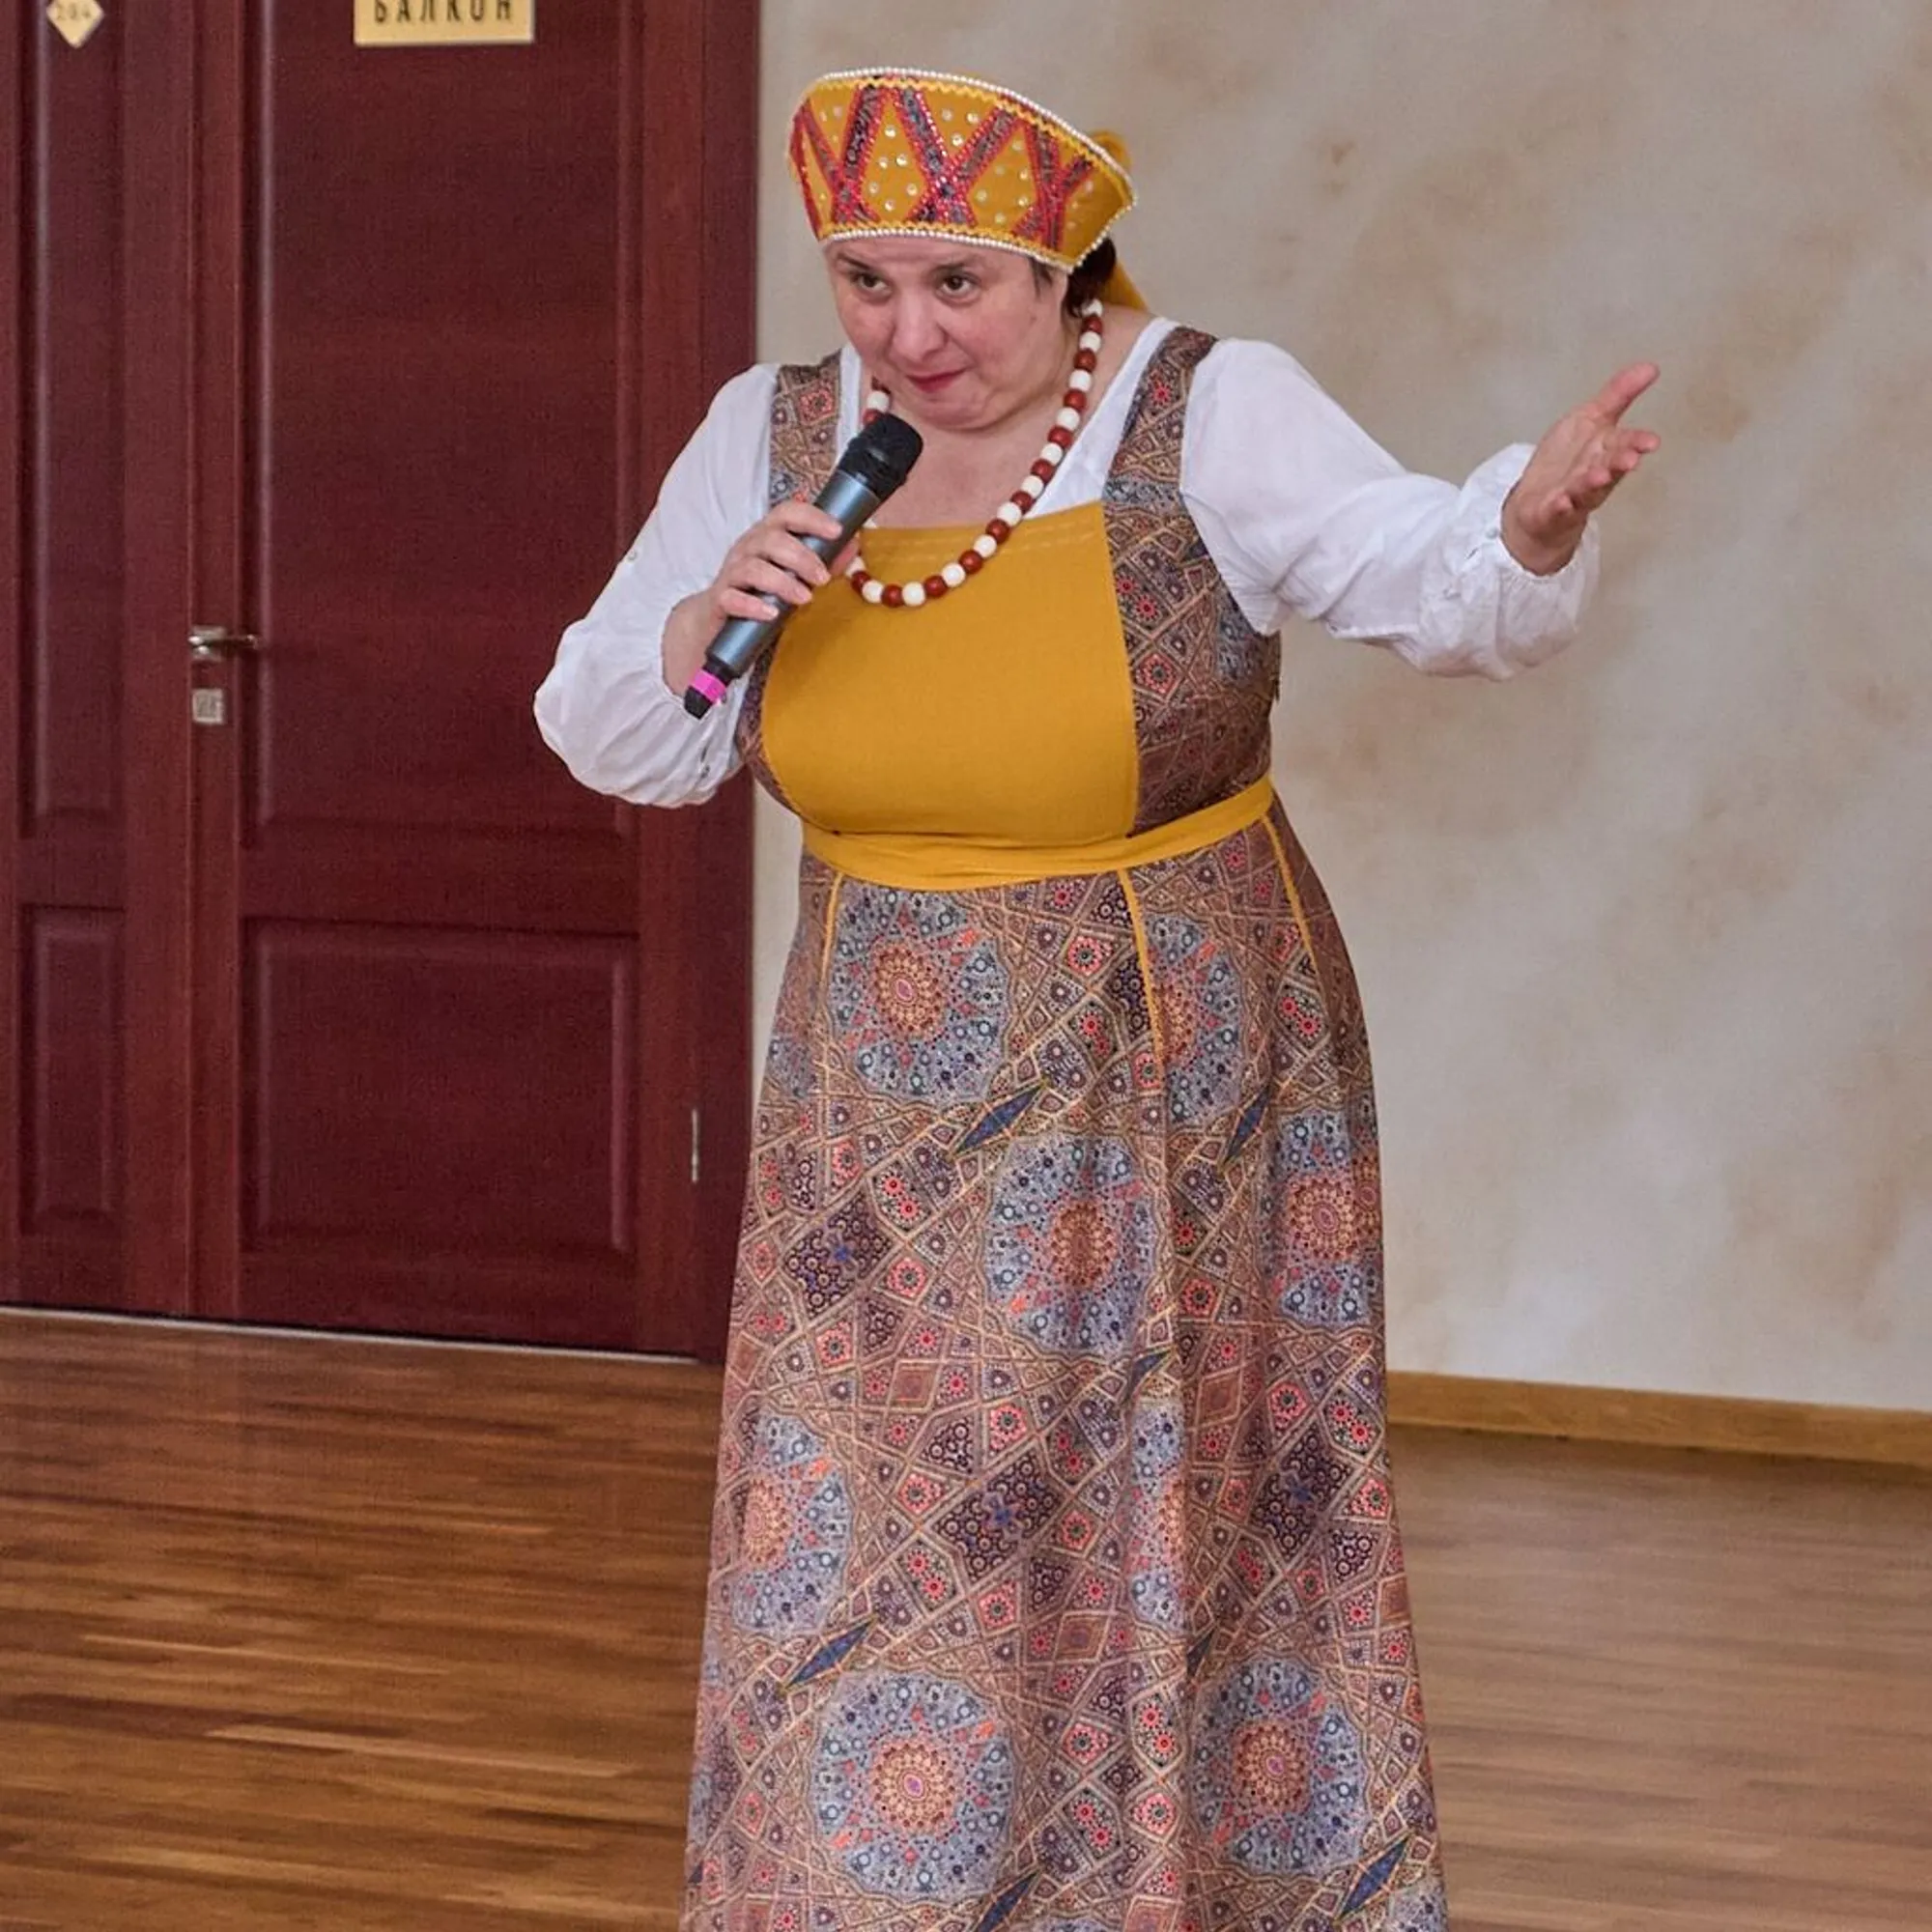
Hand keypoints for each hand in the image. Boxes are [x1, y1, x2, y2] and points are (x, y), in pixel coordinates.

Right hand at [661, 499, 850, 693]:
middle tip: (823, 578)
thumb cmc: (761, 593)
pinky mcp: (720, 600)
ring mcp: (731, 574)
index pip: (786, 512)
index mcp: (766, 537)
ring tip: (804, 599)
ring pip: (753, 568)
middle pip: (772, 539)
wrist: (717, 621)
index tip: (837, 530)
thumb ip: (823, 560)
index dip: (812, 517)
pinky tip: (772, 613)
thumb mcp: (794, 575)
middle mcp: (747, 549)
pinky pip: (732, 598)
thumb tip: (854, 544)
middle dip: (802, 557)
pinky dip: (753, 605)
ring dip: (782, 582)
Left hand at [1501, 364, 1660, 574]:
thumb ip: (1618, 395)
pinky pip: (1555, 510)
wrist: (1537, 502)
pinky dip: (1559, 506)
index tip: (1651, 441)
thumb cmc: (1569, 461)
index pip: (1624, 444)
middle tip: (1630, 459)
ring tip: (1598, 476)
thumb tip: (1650, 366)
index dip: (1636, 442)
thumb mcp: (1591, 419)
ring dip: (1592, 483)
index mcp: (1605, 450)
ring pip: (1585, 490)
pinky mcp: (1550, 512)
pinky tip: (1561, 501)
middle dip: (1619, 463)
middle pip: (1609, 468)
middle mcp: (1594, 474)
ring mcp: (1572, 495)